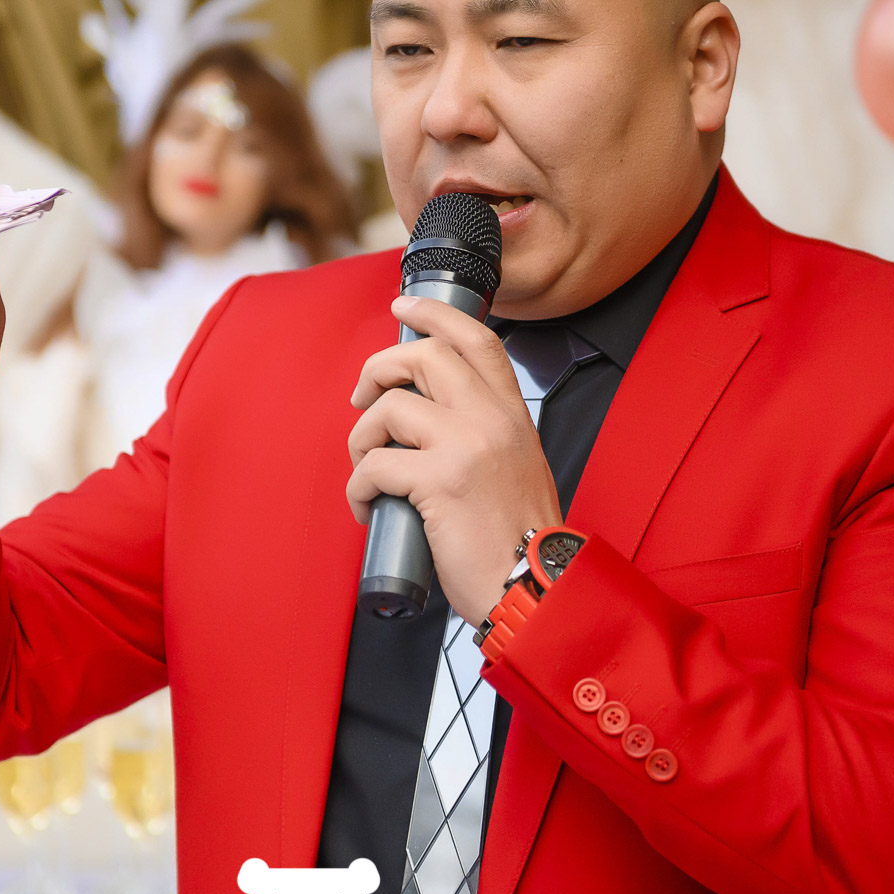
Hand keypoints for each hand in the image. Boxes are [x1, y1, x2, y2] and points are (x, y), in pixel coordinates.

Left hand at [346, 296, 562, 625]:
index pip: (477, 339)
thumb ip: (483, 433)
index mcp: (511, 414)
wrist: (534, 587)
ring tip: (369, 470)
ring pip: (389, 408)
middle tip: (363, 399)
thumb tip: (426, 417)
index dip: (435, 315)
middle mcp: (492, 419)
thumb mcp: (516, 465)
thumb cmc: (519, 538)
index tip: (404, 306)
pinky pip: (374, 465)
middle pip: (424, 355)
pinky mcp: (439, 481)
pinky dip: (358, 487)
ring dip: (363, 439)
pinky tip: (368, 508)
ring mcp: (466, 446)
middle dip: (378, 369)